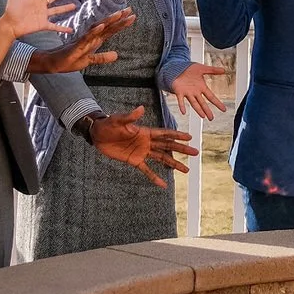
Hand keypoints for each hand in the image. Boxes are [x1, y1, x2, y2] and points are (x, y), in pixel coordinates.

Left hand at [0, 0, 74, 38]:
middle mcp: (41, 5)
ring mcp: (43, 14)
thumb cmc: (11, 9)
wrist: (10, 24)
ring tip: (74, 5)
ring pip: (57, 10)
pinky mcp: (43, 24)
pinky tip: (71, 29)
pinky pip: (55, 26)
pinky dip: (63, 28)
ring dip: (65, 8)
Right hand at [28, 8, 132, 73]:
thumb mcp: (89, 60)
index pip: (110, 30)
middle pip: (107, 26)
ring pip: (98, 29)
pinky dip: (94, 32)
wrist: (54, 62)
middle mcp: (91, 37)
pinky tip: (101, 26)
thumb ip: (102, 57)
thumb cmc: (70, 60)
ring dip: (108, 21)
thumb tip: (116, 55)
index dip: (121, 23)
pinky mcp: (77, 46)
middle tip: (130, 9)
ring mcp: (84, 40)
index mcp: (94, 40)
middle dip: (118, 18)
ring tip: (119, 14)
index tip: (132, 16)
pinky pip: (86, 38)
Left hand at [82, 107, 198, 188]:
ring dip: (174, 164)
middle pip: (168, 146)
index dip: (177, 135)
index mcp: (145, 132)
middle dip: (182, 149)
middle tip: (195, 153)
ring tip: (186, 170)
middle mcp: (147, 142)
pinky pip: (147, 170)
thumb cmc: (109, 125)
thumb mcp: (119, 120)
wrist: (98, 135)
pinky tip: (164, 184)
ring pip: (162, 158)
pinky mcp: (134, 161)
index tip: (190, 137)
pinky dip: (155, 177)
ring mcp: (142, 152)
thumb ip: (131, 117)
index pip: (165, 134)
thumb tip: (141, 108)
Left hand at [169, 62, 228, 120]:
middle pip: (202, 103)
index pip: (211, 97)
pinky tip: (183, 112)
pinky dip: (182, 106)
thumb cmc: (189, 69)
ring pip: (194, 103)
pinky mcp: (179, 92)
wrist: (177, 68)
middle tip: (211, 118)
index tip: (224, 109)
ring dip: (198, 110)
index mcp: (201, 87)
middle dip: (207, 110)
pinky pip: (180, 100)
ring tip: (203, 116)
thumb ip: (213, 70)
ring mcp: (187, 93)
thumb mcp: (202, 68)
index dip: (217, 103)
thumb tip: (224, 70)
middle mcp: (195, 92)